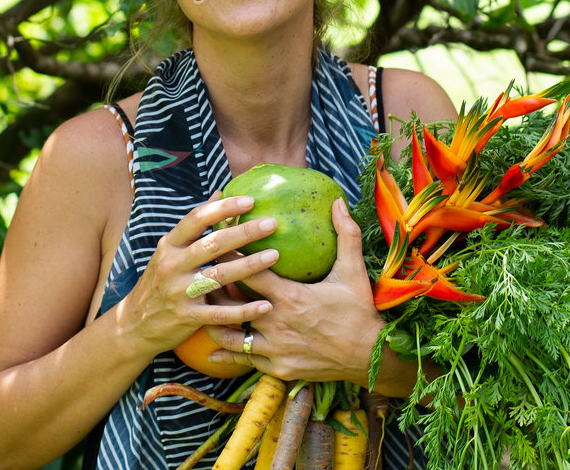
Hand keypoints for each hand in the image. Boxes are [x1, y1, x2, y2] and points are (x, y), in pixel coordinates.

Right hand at [120, 192, 279, 355]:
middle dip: (244, 232)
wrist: (134, 325)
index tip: (250, 201)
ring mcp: (179, 292)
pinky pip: (220, 314)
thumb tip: (219, 192)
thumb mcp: (169, 250)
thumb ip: (195, 225)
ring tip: (274, 255)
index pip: (197, 219)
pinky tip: (266, 305)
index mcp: (169, 246)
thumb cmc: (159, 282)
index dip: (224, 208)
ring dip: (250, 265)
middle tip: (272, 224)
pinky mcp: (188, 317)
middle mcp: (172, 266)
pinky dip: (244, 310)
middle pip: (213, 244)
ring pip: (220, 276)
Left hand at [204, 197, 381, 382]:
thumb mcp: (354, 271)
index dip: (229, 256)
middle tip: (198, 276)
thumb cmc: (359, 311)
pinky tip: (213, 348)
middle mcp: (276, 323)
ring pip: (229, 336)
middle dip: (213, 289)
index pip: (248, 272)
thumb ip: (346, 234)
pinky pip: (244, 360)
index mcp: (290, 297)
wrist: (370, 357)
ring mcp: (276, 348)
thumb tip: (339, 201)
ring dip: (215, 321)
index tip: (215, 243)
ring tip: (203, 308)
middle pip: (230, 304)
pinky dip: (227, 353)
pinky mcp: (278, 368)